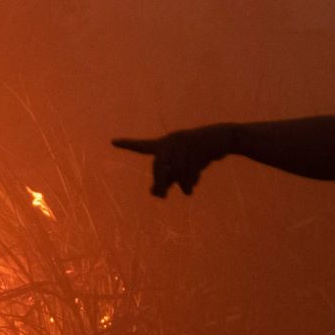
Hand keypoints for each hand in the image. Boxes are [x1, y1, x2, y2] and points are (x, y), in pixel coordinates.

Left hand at [113, 125, 239, 198]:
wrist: (221, 137)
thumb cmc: (197, 153)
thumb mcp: (181, 167)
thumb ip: (167, 179)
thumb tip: (154, 193)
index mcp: (165, 144)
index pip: (144, 147)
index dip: (129, 145)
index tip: (112, 142)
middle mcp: (172, 141)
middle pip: (159, 166)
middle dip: (160, 182)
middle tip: (160, 196)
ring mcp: (185, 143)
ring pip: (177, 170)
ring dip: (182, 184)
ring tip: (188, 191)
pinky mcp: (199, 147)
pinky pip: (190, 171)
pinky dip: (190, 182)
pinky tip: (191, 188)